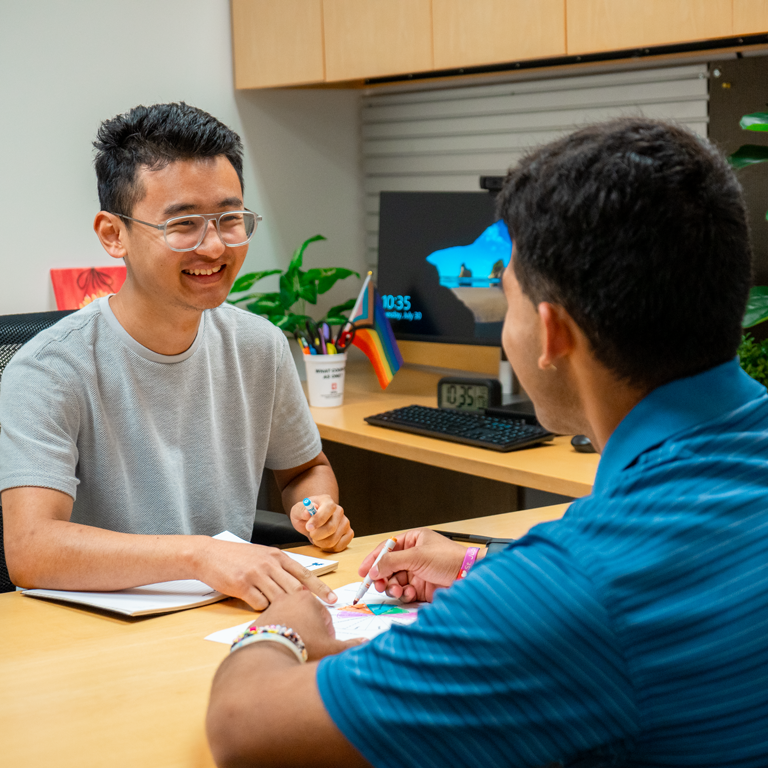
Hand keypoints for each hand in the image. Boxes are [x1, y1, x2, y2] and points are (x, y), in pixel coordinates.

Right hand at [199, 539, 337, 610]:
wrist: (208, 554)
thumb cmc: (236, 557)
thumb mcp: (262, 556)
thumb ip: (279, 568)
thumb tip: (298, 586)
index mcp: (277, 556)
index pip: (305, 574)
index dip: (320, 588)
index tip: (333, 599)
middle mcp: (269, 564)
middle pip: (296, 588)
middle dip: (309, 604)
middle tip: (320, 617)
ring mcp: (256, 574)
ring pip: (280, 597)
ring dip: (284, 610)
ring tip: (289, 619)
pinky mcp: (242, 585)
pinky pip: (260, 604)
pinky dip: (264, 610)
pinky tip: (261, 611)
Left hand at [256, 590, 364, 660]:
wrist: (266, 656)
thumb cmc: (303, 647)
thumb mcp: (330, 648)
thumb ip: (349, 646)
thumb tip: (366, 643)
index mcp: (309, 599)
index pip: (324, 616)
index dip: (327, 634)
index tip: (323, 647)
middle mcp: (289, 598)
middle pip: (306, 616)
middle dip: (310, 632)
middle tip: (309, 649)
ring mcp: (272, 608)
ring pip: (289, 621)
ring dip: (294, 634)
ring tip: (294, 651)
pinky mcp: (258, 620)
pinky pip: (273, 628)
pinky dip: (277, 638)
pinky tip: (280, 651)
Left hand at [290, 494, 353, 551]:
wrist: (312, 521)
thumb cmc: (305, 515)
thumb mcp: (297, 511)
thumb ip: (301, 510)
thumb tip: (307, 513)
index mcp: (327, 501)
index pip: (328, 508)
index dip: (318, 519)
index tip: (308, 528)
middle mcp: (339, 511)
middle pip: (331, 527)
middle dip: (317, 535)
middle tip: (310, 534)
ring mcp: (345, 522)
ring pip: (334, 540)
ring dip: (321, 543)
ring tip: (316, 537)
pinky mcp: (349, 533)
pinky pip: (339, 546)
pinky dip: (328, 548)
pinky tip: (324, 542)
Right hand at [359, 528, 467, 602]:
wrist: (468, 576)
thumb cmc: (448, 559)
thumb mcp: (417, 556)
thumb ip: (392, 562)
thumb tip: (373, 569)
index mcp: (413, 540)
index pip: (387, 548)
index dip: (374, 559)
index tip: (363, 571)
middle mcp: (414, 555)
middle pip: (388, 566)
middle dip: (382, 576)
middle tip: (377, 584)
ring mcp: (417, 572)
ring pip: (395, 580)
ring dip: (393, 587)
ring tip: (397, 590)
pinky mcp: (422, 587)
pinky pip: (405, 591)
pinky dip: (404, 594)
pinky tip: (411, 593)